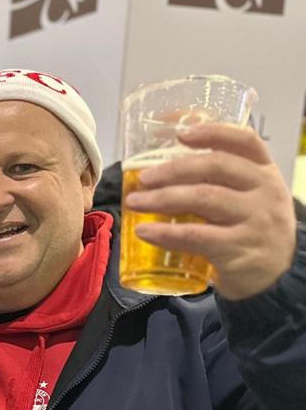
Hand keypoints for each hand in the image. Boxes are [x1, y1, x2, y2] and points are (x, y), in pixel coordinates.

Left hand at [124, 123, 296, 299]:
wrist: (275, 277)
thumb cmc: (250, 230)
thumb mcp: (247, 198)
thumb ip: (217, 182)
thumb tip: (159, 169)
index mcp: (265, 172)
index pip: (245, 141)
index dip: (212, 132)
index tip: (180, 133)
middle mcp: (265, 191)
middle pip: (216, 166)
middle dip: (173, 169)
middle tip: (143, 178)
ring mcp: (255, 220)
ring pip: (204, 198)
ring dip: (162, 198)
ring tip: (135, 202)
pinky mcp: (240, 249)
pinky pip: (196, 236)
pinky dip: (166, 233)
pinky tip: (144, 231)